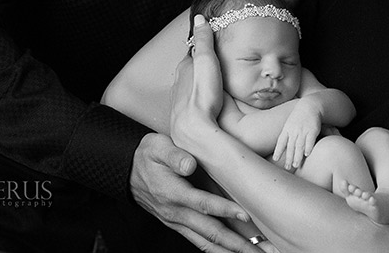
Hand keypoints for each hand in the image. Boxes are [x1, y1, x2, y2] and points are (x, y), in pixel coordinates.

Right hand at [130, 133, 258, 252]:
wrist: (128, 171)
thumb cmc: (148, 155)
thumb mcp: (157, 147)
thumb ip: (173, 155)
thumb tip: (189, 164)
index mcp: (173, 192)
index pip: (202, 204)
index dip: (224, 210)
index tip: (245, 215)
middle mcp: (176, 212)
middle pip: (210, 231)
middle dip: (236, 243)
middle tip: (260, 249)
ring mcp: (177, 222)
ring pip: (206, 242)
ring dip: (230, 251)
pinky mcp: (178, 225)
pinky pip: (199, 241)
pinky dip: (216, 250)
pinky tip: (231, 252)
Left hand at [171, 15, 224, 149]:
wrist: (195, 132)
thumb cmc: (203, 97)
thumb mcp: (206, 62)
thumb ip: (203, 40)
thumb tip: (199, 17)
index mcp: (184, 69)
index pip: (192, 53)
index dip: (202, 48)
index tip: (211, 44)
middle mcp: (178, 85)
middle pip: (189, 71)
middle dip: (199, 66)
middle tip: (213, 63)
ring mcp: (179, 103)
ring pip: (189, 88)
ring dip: (198, 85)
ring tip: (211, 84)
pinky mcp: (184, 119)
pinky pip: (191, 104)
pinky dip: (198, 101)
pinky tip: (206, 106)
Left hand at [273, 98, 320, 169]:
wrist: (309, 106)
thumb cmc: (299, 116)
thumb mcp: (289, 123)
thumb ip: (286, 134)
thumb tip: (282, 145)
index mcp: (287, 129)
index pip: (281, 141)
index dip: (278, 150)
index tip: (275, 159)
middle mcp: (294, 131)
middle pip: (290, 146)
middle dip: (288, 158)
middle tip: (287, 167)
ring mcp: (303, 130)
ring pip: (299, 145)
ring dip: (297, 156)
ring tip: (295, 165)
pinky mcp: (312, 130)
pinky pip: (310, 140)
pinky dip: (308, 147)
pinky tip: (307, 154)